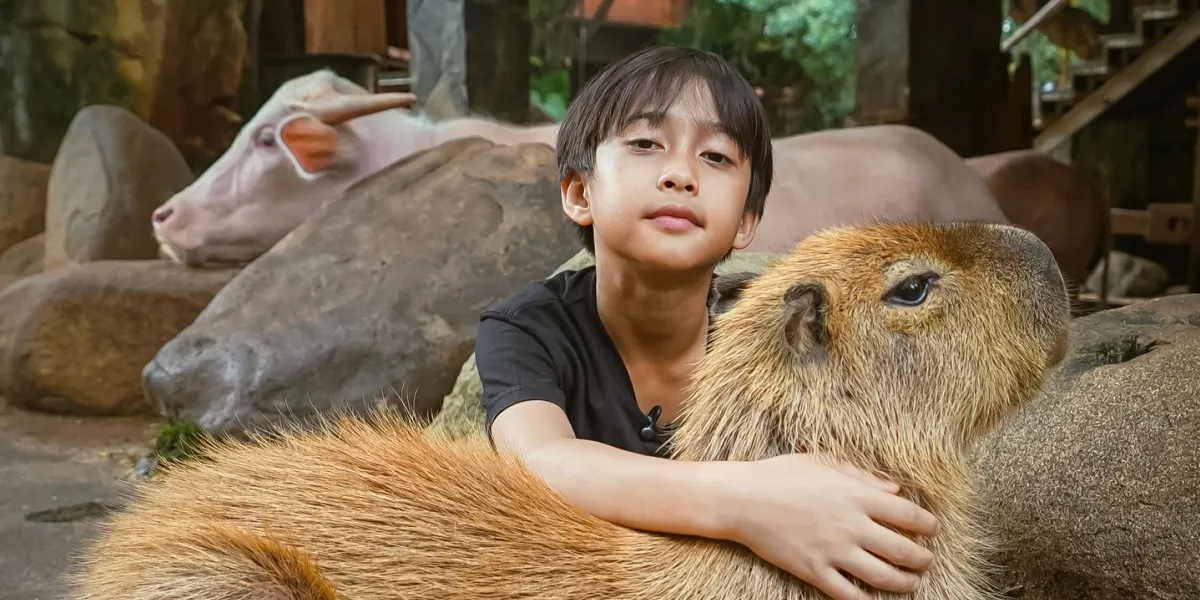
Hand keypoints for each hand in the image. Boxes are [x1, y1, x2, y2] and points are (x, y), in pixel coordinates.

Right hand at [721, 453, 939, 599]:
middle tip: (927, 560)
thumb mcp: (823, 463)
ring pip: (884, 577)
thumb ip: (863, 476)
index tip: (934, 530)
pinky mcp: (814, 570)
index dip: (929, 525)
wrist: (742, 498)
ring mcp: (833, 551)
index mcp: (856, 495)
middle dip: (923, 559)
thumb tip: (896, 490)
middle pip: (903, 550)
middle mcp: (850, 525)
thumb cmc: (781, 475)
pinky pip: (850, 595)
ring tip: (912, 582)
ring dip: (906, 582)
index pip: (909, 514)